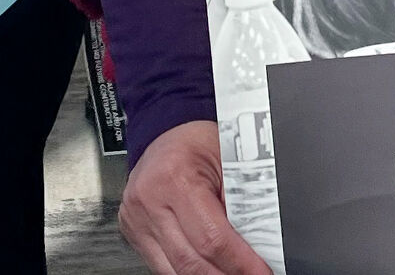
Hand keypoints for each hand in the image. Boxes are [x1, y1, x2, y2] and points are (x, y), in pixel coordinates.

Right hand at [120, 120, 272, 274]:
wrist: (168, 134)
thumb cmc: (200, 142)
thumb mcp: (231, 163)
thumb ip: (243, 204)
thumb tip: (261, 245)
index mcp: (174, 177)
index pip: (212, 239)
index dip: (241, 263)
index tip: (261, 272)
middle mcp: (148, 200)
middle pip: (191, 263)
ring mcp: (136, 219)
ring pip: (174, 272)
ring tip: (230, 272)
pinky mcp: (133, 231)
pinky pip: (163, 267)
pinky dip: (188, 272)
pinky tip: (208, 268)